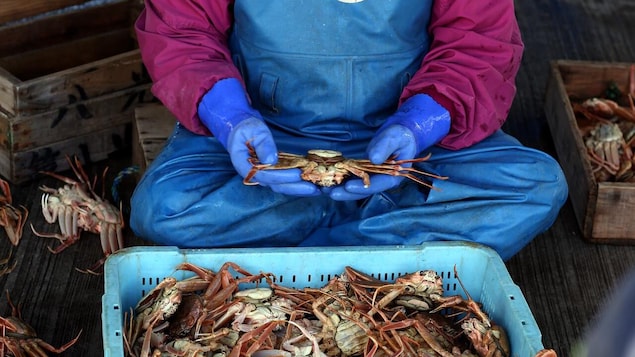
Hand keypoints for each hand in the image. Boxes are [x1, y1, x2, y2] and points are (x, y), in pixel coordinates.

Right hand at [199, 78, 319, 195]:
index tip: (297, 173)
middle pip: (275, 186)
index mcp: (244, 165)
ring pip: (281, 186)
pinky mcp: (272, 173)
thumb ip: (262, 144)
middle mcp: (254, 175)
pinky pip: (284, 181)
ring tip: (316, 189)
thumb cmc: (246, 128)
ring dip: (298, 189)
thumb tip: (271, 160)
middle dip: (295, 188)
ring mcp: (264, 175)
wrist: (241, 129)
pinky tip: (310, 183)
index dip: (281, 176)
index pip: (264, 175)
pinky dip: (297, 183)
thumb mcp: (254, 130)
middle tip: (313, 188)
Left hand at [327, 124, 415, 199]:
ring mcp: (372, 177)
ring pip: (356, 186)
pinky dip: (341, 179)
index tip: (348, 186)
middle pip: (363, 190)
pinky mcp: (364, 172)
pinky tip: (328, 180)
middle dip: (346, 192)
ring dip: (341, 189)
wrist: (398, 134)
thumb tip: (374, 159)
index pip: (376, 185)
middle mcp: (381, 180)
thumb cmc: (400, 135)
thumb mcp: (395, 138)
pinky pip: (352, 178)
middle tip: (330, 192)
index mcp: (392, 177)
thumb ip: (385, 147)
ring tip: (325, 189)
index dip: (362, 187)